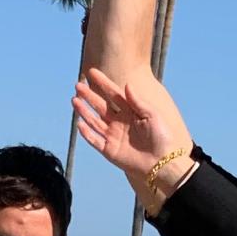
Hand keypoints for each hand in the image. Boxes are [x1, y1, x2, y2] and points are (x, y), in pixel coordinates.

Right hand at [72, 66, 196, 201]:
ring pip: (94, 121)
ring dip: (84, 111)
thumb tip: (127, 84)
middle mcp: (119, 123)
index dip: (103, 83)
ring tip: (74, 100)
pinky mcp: (109, 151)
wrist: (162, 163)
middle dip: (89, 96)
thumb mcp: (152, 115)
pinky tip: (79, 123)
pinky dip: (86, 133)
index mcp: (130, 112)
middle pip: (101, 106)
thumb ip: (138, 101)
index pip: (114, 95)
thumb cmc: (161, 138)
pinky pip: (95, 140)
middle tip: (78, 85)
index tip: (92, 72)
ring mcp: (113, 136)